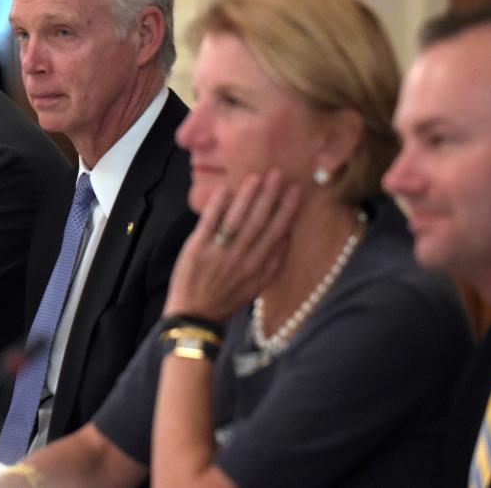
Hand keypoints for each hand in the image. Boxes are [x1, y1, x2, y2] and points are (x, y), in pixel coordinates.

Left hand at [163, 170, 299, 321]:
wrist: (195, 316)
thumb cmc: (227, 299)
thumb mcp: (257, 287)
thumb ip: (273, 264)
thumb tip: (286, 236)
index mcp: (258, 266)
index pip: (276, 232)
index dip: (286, 209)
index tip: (294, 190)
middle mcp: (241, 258)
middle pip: (258, 221)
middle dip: (269, 196)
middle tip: (277, 173)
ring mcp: (218, 252)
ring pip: (236, 219)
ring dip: (246, 196)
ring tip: (256, 177)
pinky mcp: (197, 249)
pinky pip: (209, 223)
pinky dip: (216, 206)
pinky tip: (224, 190)